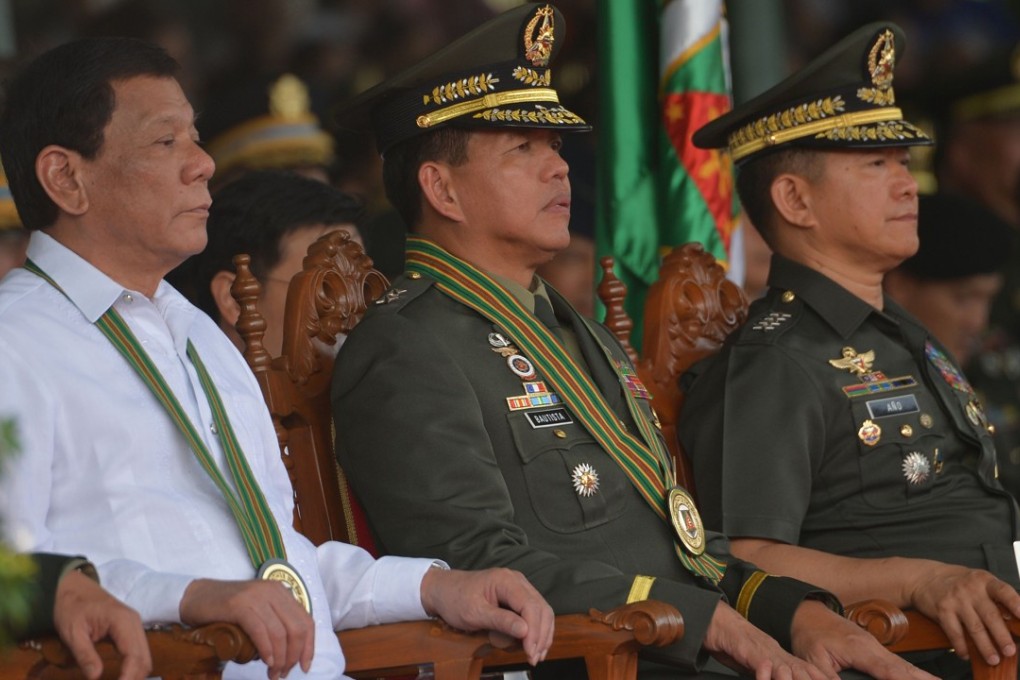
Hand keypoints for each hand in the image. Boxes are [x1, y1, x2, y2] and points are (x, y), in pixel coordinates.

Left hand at [53, 569, 150, 679]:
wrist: (72, 587)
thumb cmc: (71, 607)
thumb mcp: (72, 632)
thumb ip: (85, 655)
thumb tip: (96, 677)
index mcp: (122, 622)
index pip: (134, 656)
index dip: (128, 678)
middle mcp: (134, 623)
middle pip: (145, 659)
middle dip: (134, 679)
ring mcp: (135, 625)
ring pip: (145, 657)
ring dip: (135, 676)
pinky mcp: (130, 629)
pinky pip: (139, 652)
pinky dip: (133, 668)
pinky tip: (123, 678)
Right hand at [180, 579, 313, 679]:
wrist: (194, 597)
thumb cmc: (226, 611)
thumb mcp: (257, 612)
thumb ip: (274, 624)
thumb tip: (289, 654)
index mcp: (281, 593)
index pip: (306, 621)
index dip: (309, 647)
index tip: (304, 666)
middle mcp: (273, 591)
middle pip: (296, 628)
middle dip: (293, 656)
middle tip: (283, 674)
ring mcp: (256, 596)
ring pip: (280, 632)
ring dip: (280, 658)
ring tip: (273, 674)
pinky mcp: (239, 605)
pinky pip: (260, 631)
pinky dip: (266, 650)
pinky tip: (266, 662)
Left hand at [420, 566, 553, 665]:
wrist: (443, 590)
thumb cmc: (455, 599)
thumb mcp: (474, 613)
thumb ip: (500, 621)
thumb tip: (525, 631)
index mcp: (506, 581)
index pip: (530, 606)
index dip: (534, 631)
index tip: (530, 652)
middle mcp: (517, 581)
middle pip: (541, 608)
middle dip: (541, 635)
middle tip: (533, 658)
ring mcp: (518, 588)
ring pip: (541, 611)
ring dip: (542, 634)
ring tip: (536, 655)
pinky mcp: (517, 597)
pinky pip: (534, 613)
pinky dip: (536, 630)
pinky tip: (533, 645)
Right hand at [704, 601, 835, 678]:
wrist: (711, 618)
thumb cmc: (727, 640)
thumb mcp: (749, 661)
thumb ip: (762, 671)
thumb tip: (768, 676)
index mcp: (776, 653)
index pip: (804, 669)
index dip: (822, 677)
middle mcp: (773, 651)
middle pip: (802, 670)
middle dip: (819, 679)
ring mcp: (762, 649)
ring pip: (787, 669)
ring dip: (802, 679)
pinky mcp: (746, 649)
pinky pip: (762, 662)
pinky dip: (770, 673)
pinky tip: (774, 676)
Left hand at [791, 600, 935, 679]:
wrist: (805, 612)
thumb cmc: (809, 634)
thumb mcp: (813, 659)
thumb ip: (829, 678)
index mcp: (860, 649)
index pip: (889, 671)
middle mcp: (873, 646)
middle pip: (905, 668)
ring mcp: (875, 647)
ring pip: (904, 666)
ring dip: (923, 677)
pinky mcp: (874, 649)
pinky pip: (897, 664)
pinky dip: (913, 673)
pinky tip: (923, 679)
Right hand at [908, 564, 1019, 664]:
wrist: (924, 577)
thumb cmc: (957, 582)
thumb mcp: (978, 581)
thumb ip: (996, 597)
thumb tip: (1016, 621)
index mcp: (985, 581)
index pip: (1004, 592)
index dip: (1015, 604)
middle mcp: (971, 589)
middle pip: (990, 615)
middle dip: (1001, 636)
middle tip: (1010, 651)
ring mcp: (956, 600)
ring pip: (974, 628)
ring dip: (985, 647)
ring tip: (992, 659)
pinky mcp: (942, 610)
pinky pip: (954, 632)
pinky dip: (961, 646)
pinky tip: (966, 654)